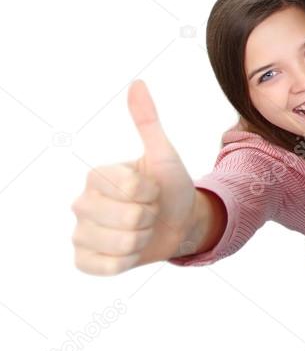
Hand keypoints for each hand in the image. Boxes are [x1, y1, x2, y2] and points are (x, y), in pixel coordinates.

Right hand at [72, 82, 196, 274]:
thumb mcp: (164, 153)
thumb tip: (137, 83)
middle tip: (150, 210)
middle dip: (151, 215)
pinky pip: (110, 267)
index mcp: (96, 176)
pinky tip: (131, 248)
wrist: (178, 222)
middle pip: (129, 217)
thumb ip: (148, 121)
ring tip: (142, 228)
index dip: (151, 190)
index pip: (130, 188)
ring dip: (143, 238)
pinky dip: (129, 260)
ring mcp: (80, 234)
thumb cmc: (170, 185)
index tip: (152, 188)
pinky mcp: (83, 261)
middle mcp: (81, 203)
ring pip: (122, 243)